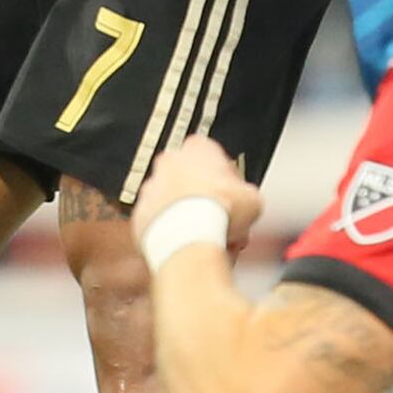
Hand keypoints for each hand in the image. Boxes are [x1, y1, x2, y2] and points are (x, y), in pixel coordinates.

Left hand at [131, 135, 267, 253]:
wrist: (190, 241)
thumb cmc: (220, 214)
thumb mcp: (253, 199)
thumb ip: (246, 193)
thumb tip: (247, 204)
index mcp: (198, 148)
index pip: (214, 155)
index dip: (226, 177)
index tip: (232, 193)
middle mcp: (169, 162)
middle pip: (190, 178)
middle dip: (205, 197)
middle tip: (222, 219)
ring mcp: (151, 187)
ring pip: (173, 201)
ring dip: (187, 215)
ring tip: (207, 237)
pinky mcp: (140, 214)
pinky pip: (158, 222)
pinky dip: (171, 232)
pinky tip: (189, 244)